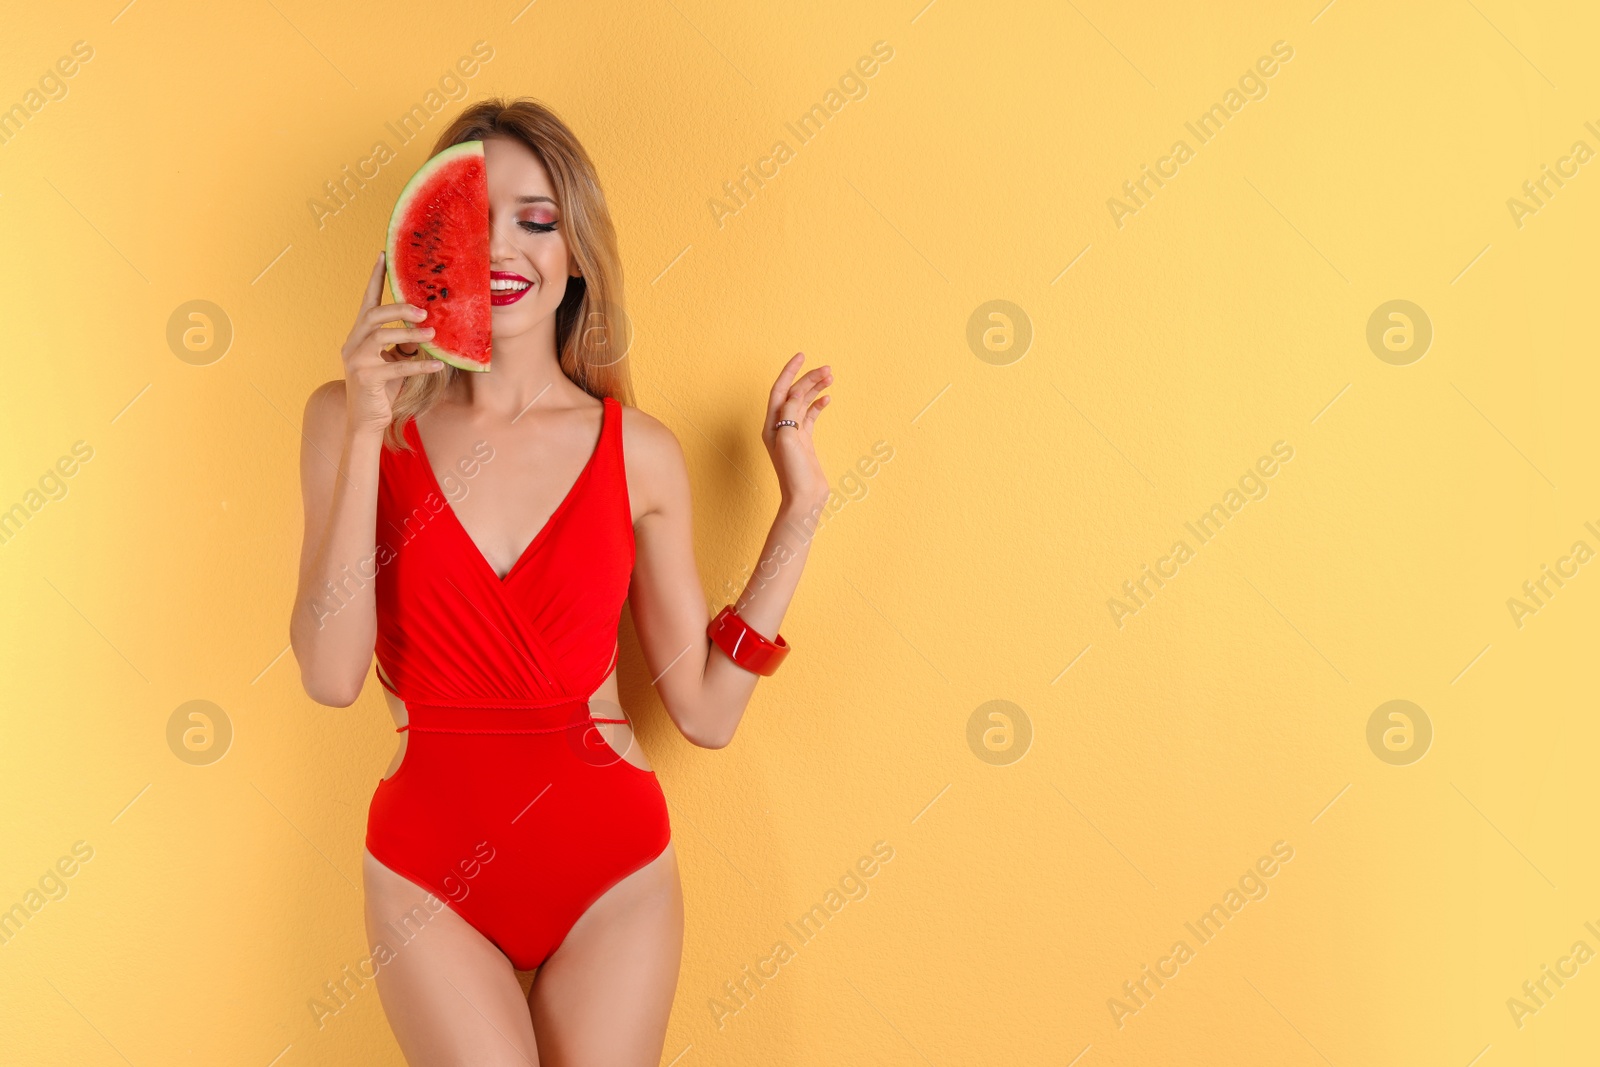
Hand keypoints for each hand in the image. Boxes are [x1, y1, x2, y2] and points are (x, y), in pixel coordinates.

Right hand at [341, 252, 443, 436]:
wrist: (366, 420)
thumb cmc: (382, 388)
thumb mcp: (395, 360)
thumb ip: (405, 344)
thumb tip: (426, 330)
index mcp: (359, 335)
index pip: (367, 301)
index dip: (375, 278)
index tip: (384, 255)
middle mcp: (353, 343)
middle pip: (373, 314)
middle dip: (399, 308)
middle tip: (424, 310)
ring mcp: (357, 360)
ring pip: (381, 336)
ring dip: (409, 333)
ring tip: (432, 334)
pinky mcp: (366, 378)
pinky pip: (396, 367)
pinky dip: (419, 365)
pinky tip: (438, 364)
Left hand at [762, 353, 832, 511]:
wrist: (803, 499)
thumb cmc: (792, 474)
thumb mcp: (788, 440)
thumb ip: (790, 414)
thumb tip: (795, 393)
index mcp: (771, 425)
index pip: (779, 390)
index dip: (789, 371)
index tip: (801, 356)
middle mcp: (779, 426)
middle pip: (793, 394)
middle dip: (808, 379)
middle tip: (827, 369)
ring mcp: (793, 434)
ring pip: (803, 403)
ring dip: (815, 389)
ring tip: (830, 377)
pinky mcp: (805, 442)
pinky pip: (811, 417)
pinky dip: (818, 405)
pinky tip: (828, 398)